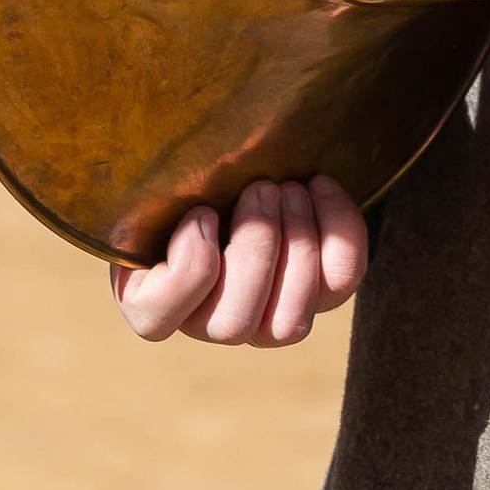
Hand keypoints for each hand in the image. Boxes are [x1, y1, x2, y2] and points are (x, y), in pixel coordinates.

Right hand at [109, 175, 367, 347]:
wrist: (243, 164)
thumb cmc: (188, 174)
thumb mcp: (156, 179)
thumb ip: (149, 193)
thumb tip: (166, 200)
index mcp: (153, 298)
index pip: (154, 319)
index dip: (186, 268)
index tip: (202, 211)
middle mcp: (210, 323)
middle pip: (234, 324)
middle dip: (256, 245)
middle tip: (261, 188)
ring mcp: (268, 319)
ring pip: (289, 325)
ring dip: (296, 244)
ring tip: (289, 189)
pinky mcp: (318, 295)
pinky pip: (340, 282)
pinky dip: (338, 230)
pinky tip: (319, 186)